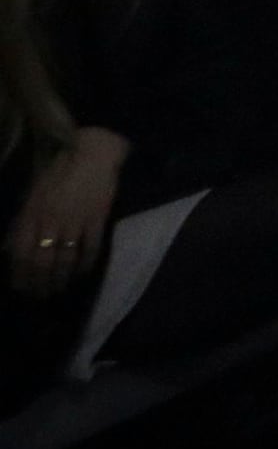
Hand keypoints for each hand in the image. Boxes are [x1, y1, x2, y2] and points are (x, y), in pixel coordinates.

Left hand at [10, 131, 123, 295]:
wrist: (93, 152)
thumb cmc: (58, 171)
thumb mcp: (32, 194)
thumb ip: (21, 221)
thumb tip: (8, 249)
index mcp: (31, 213)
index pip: (20, 252)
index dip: (19, 273)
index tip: (21, 288)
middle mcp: (50, 220)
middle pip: (42, 260)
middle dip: (40, 282)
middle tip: (41, 296)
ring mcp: (74, 220)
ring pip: (64, 258)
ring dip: (61, 278)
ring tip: (59, 289)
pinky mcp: (97, 218)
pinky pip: (90, 247)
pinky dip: (86, 264)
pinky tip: (83, 273)